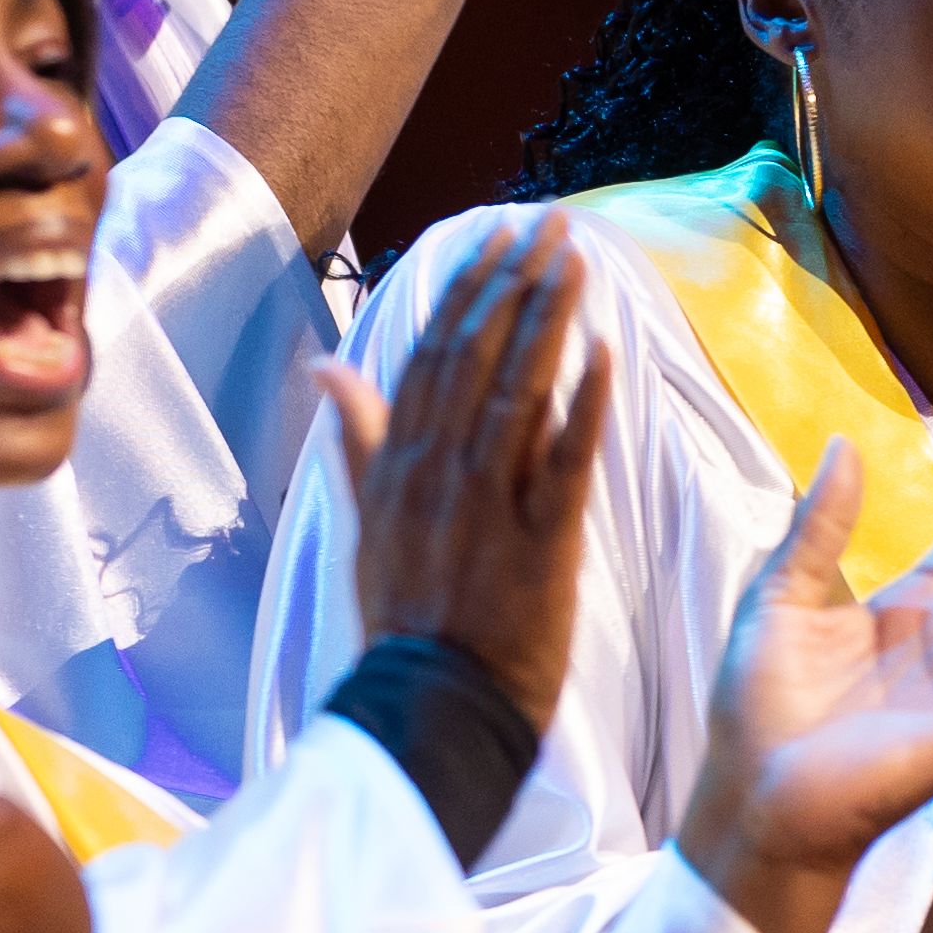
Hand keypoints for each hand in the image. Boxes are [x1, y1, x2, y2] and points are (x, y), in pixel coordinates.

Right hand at [318, 214, 613, 721]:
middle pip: (476, 357)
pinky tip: (605, 355)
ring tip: (578, 260)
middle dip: (515, 282)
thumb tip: (327, 369)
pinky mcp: (539, 543)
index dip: (467, 290)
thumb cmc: (405, 622)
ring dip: (549, 320)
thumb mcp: (366, 526)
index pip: (432, 355)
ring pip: (517, 392)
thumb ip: (357, 442)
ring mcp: (487, 506)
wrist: (429, 708)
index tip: (497, 239)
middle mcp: (438, 473)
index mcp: (398, 465)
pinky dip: (582, 407)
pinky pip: (563, 462)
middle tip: (551, 224)